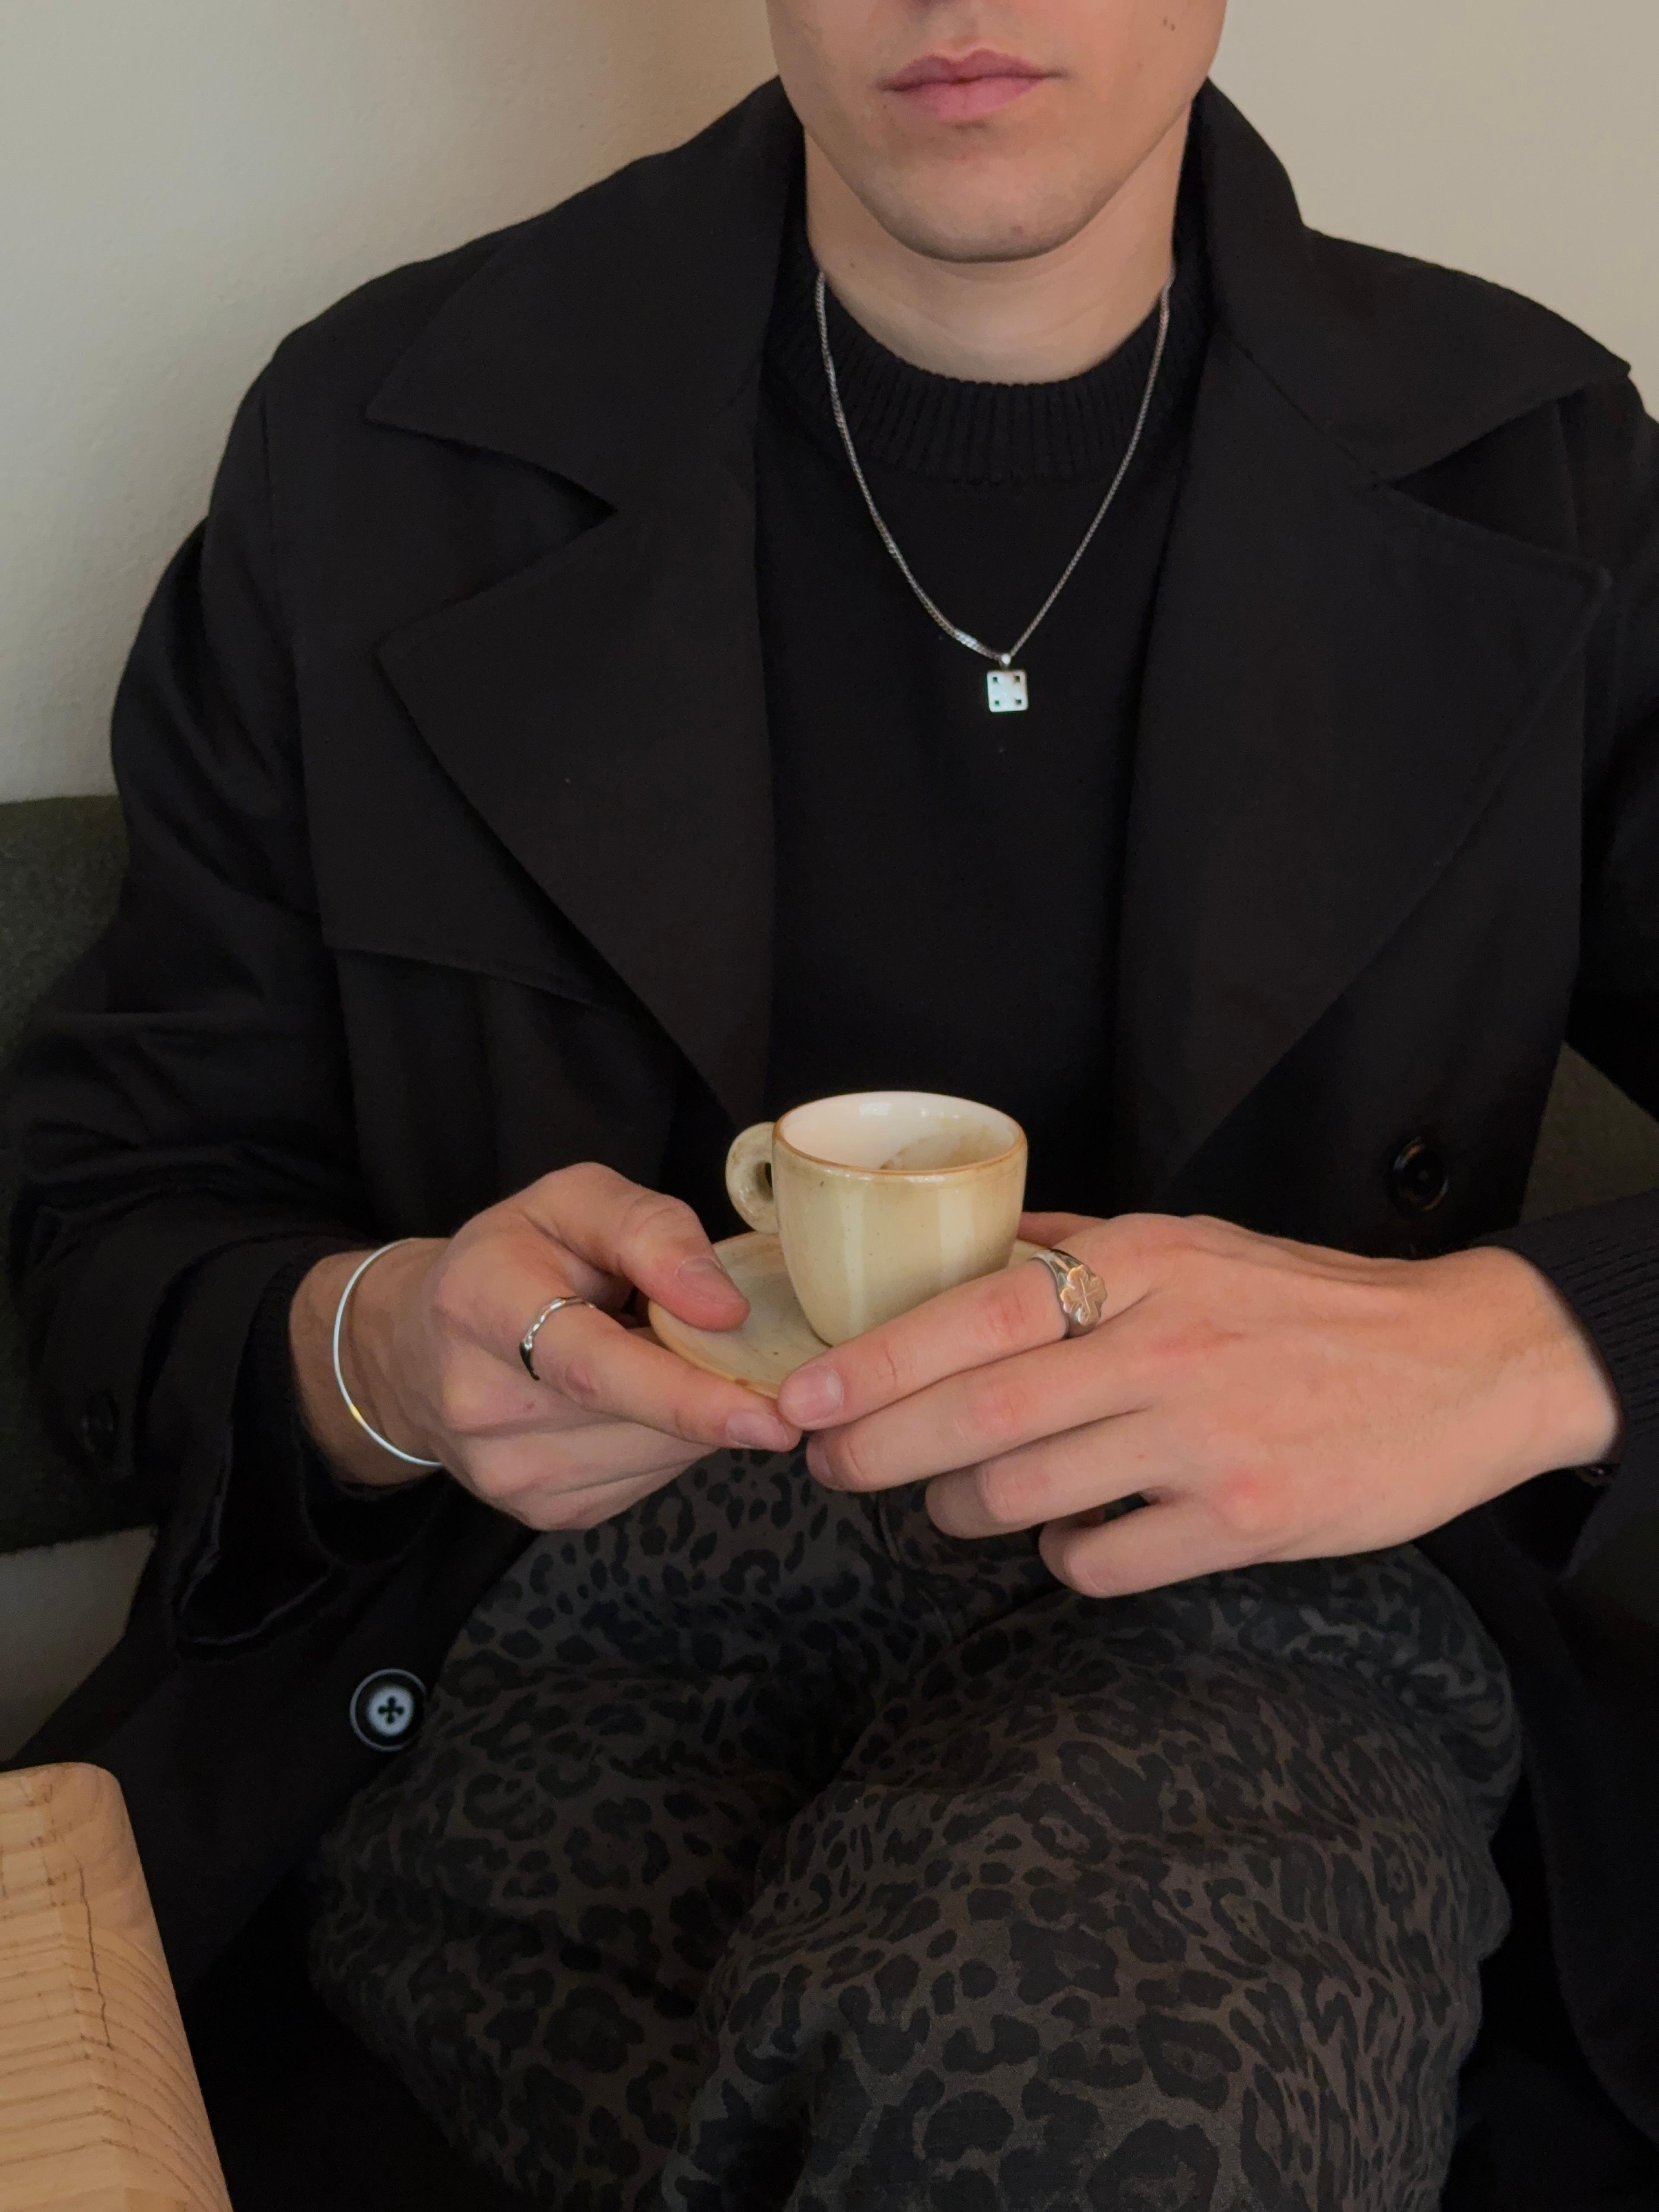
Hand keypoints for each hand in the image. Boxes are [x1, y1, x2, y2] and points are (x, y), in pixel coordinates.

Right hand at [291, 1164, 798, 1528]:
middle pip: (637, 1419)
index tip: (770, 1412)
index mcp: (481, 1306)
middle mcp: (482, 1404)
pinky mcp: (541, 1511)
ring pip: (655, 1457)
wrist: (420, 1345)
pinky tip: (649, 1402)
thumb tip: (726, 1308)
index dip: (685, 1393)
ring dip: (697, 1416)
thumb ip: (651, 1231)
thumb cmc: (512, 1257)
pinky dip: (673, 1441)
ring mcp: (508, 1472)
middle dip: (715, 1392)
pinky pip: (647, 1481)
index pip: (593, 1367)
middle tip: (752, 1354)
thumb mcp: (573, 1201)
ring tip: (673, 1361)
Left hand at [774, 1211, 1620, 1596]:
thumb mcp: (1195, 1242)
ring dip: (962, 1509)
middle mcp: (1163, 1348)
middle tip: (830, 1468)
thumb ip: (1081, 1246)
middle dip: (877, 1451)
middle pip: (977, 1414)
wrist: (1462, 1364)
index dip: (873, 1365)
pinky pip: (1101, 1559)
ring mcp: (1203, 1440)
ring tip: (953, 1501)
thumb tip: (971, 1250)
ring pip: (1024, 1496)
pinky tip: (1072, 1533)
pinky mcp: (1243, 1520)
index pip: (972, 1315)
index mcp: (1143, 1266)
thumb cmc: (1310, 1302)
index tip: (802, 1400)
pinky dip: (1062, 1554)